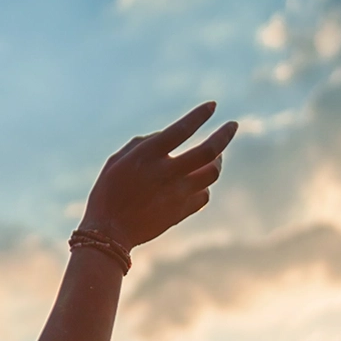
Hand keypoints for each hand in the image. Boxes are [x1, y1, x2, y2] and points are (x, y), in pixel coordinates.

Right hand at [80, 102, 237, 250]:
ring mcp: (176, 194)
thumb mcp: (116, 162)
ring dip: (218, 162)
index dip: (200, 115)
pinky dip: (204, 187)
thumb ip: (141, 143)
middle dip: (225, 134)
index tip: (212, 106)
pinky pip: (204, 196)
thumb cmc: (107, 194)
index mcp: (147, 157)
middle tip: (232, 126)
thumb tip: (165, 134)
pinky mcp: (180, 212)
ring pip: (212, 173)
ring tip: (216, 158)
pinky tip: (198, 183)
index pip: (182, 129)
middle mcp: (165, 173)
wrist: (107, 234)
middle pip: (209, 150)